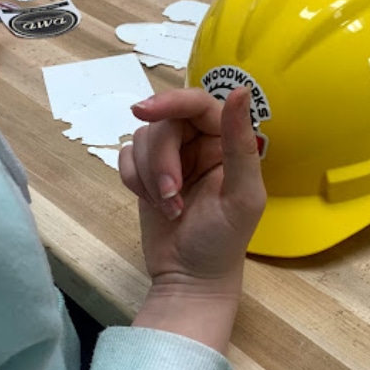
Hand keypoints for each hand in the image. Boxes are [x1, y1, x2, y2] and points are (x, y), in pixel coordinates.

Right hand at [119, 87, 265, 351]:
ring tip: (169, 208)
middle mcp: (201, 143)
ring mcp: (173, 157)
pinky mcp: (147, 173)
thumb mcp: (241, 195)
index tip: (143, 111)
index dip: (170, 101)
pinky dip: (134, 180)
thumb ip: (241, 143)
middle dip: (161, 159)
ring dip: (150, 176)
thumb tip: (240, 90)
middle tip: (170, 194)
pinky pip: (127, 156)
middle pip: (165, 122)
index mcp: (228, 142)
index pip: (197, 103)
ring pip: (143, 138)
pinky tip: (154, 205)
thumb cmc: (223, 242)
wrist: (189, 279)